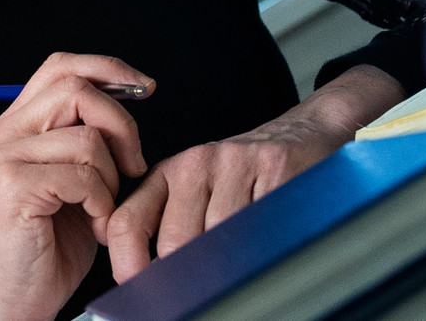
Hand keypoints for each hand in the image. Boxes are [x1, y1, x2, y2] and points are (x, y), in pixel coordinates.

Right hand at [0, 53, 155, 320]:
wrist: (15, 297)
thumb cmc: (51, 242)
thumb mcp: (76, 176)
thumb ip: (87, 134)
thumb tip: (131, 93)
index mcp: (16, 124)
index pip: (61, 67)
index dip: (107, 69)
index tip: (144, 88)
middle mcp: (3, 134)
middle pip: (78, 91)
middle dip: (122, 126)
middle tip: (132, 166)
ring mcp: (4, 158)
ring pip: (87, 139)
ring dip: (111, 179)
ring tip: (101, 209)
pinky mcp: (14, 186)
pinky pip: (83, 176)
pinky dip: (101, 203)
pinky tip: (93, 224)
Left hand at [103, 64, 406, 281]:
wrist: (297, 136)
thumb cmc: (241, 175)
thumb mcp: (195, 192)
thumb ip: (166, 227)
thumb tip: (145, 279)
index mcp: (168, 173)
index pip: (128, 223)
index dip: (128, 263)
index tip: (137, 289)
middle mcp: (195, 164)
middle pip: (177, 242)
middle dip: (187, 273)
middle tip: (200, 287)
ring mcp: (235, 164)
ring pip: (221, 238)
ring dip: (231, 262)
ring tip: (242, 261)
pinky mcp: (274, 167)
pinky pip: (262, 225)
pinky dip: (264, 245)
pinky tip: (269, 240)